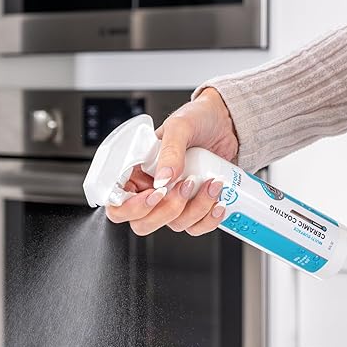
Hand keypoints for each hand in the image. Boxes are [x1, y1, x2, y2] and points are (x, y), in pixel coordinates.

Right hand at [105, 88, 237, 235]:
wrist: (228, 122)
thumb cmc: (198, 118)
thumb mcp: (180, 127)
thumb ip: (169, 151)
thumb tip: (163, 179)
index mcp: (136, 171)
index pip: (118, 202)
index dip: (132, 207)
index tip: (157, 193)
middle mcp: (151, 190)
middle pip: (143, 223)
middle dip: (168, 210)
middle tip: (188, 184)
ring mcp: (173, 202)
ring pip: (174, 225)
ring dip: (197, 209)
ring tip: (214, 183)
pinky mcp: (194, 208)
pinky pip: (196, 227)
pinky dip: (209, 219)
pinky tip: (219, 202)